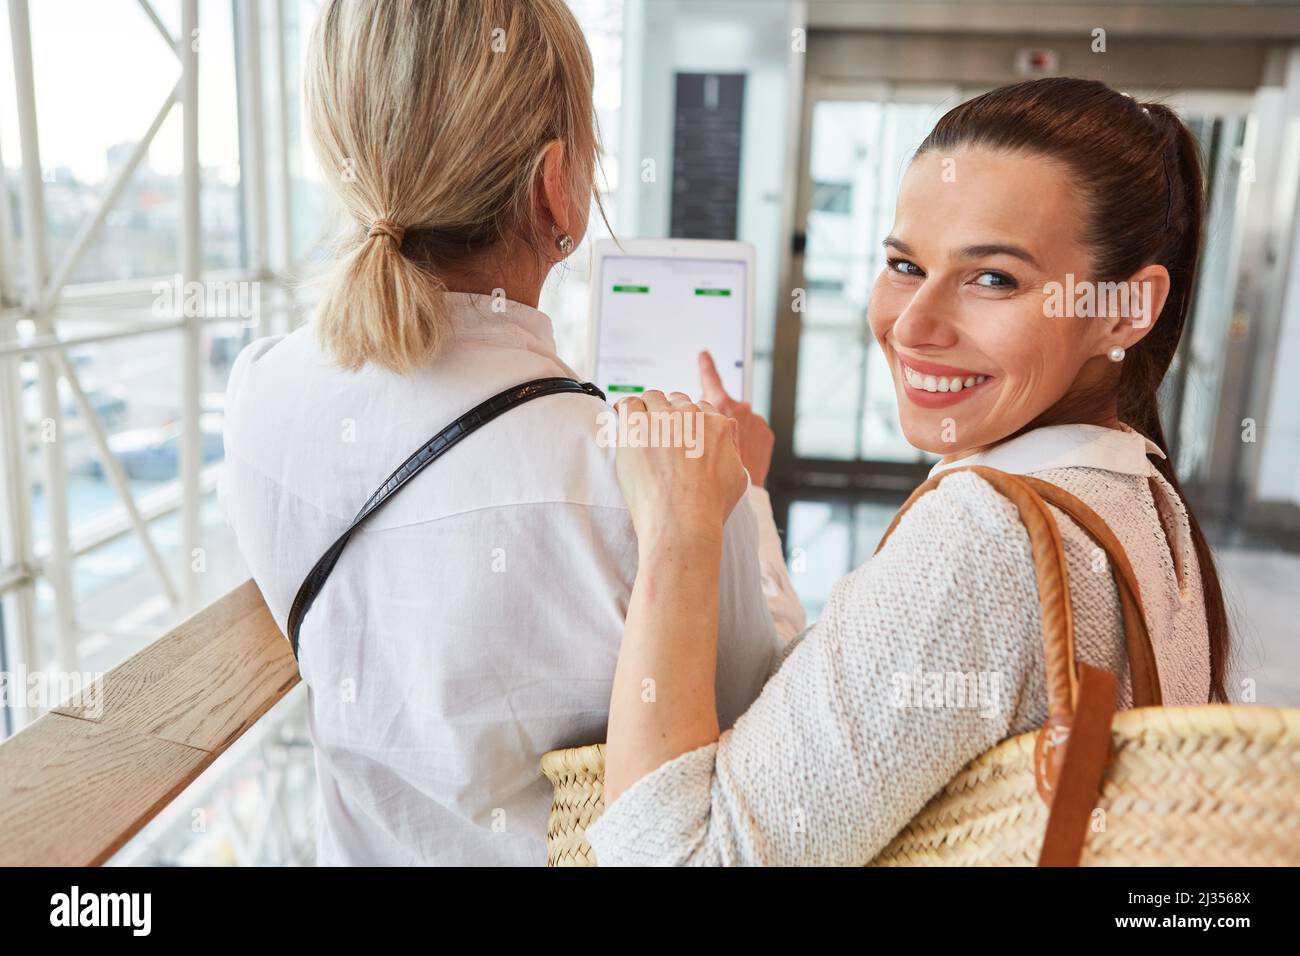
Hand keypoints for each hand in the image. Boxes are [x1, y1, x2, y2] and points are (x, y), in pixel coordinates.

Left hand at [613, 390, 747, 545]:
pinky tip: (622, 423)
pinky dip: (624, 410)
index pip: (699, 409)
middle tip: (658, 435)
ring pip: (652, 398)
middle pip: (676, 401)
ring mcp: (662, 418)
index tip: (678, 434)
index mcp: (716, 425)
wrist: (682, 519)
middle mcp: (691, 416)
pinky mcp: (637, 426)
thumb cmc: (708, 506)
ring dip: (646, 410)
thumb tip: (729, 430)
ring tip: (639, 430)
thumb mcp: (737, 477)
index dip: (687, 422)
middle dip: (668, 414)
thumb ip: (733, 448)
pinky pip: (628, 404)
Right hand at [698, 351, 774, 487]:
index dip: (705, 366)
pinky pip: (753, 433)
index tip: (704, 356)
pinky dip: (746, 441)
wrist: (741, 493)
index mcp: (720, 406)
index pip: (710, 379)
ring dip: (733, 432)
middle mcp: (741, 409)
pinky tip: (739, 455)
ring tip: (726, 452)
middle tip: (711, 439)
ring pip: (739, 421)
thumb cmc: (712, 471)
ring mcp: (756, 421)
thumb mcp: (689, 441)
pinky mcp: (766, 433)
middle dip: (717, 418)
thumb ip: (690, 422)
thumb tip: (685, 417)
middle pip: (724, 406)